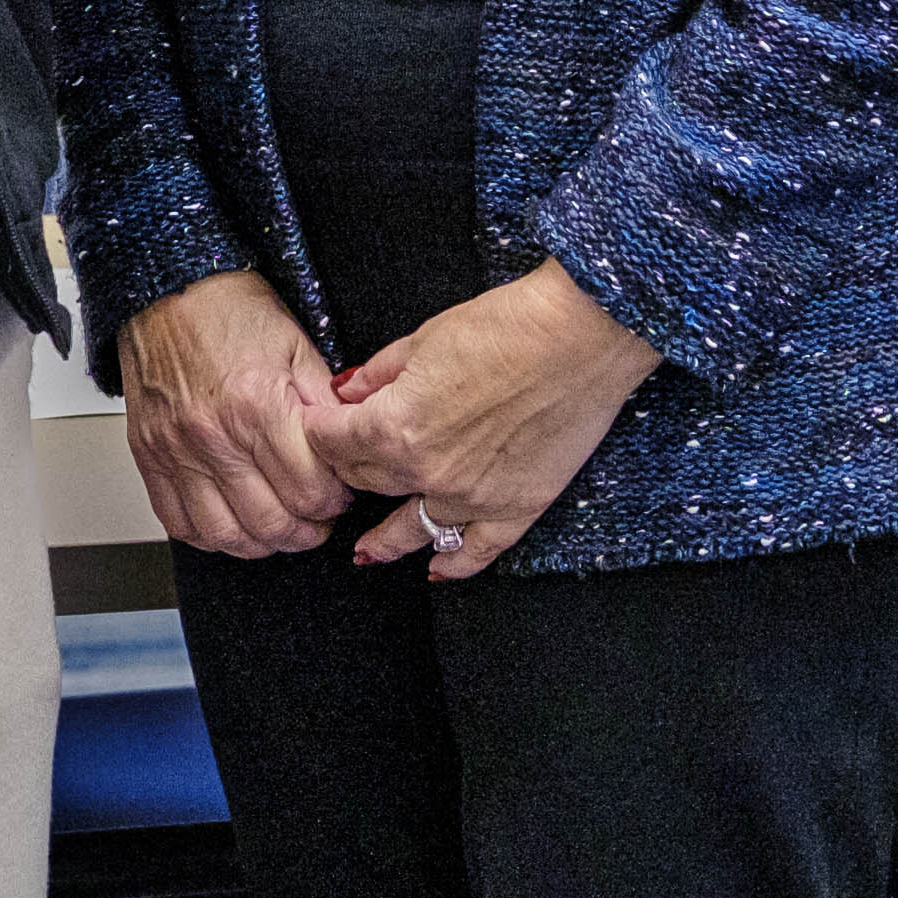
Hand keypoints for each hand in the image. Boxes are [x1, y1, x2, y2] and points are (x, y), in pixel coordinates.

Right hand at [121, 271, 346, 559]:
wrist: (167, 285)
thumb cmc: (230, 309)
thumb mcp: (297, 345)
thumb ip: (325, 404)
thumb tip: (352, 446)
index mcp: (258, 404)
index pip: (311, 490)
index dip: (336, 500)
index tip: (340, 491)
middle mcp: (214, 434)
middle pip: (273, 523)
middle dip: (307, 530)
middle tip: (317, 517)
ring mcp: (176, 450)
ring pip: (227, 534)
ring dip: (263, 542)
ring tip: (280, 526)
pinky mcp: (149, 455)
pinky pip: (178, 522)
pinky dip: (210, 536)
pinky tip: (232, 523)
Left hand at [313, 261, 659, 582]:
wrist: (580, 336)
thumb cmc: (506, 326)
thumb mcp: (425, 338)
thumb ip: (380, 374)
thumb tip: (348, 392)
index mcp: (395, 426)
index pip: (333, 442)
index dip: (319, 430)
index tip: (318, 425)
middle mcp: (426, 471)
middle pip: (367, 481)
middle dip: (350, 469)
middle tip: (346, 465)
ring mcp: (472, 497)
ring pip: (411, 527)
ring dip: (384, 539)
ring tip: (366, 551)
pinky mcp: (517, 508)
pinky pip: (476, 551)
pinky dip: (453, 565)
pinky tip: (435, 571)